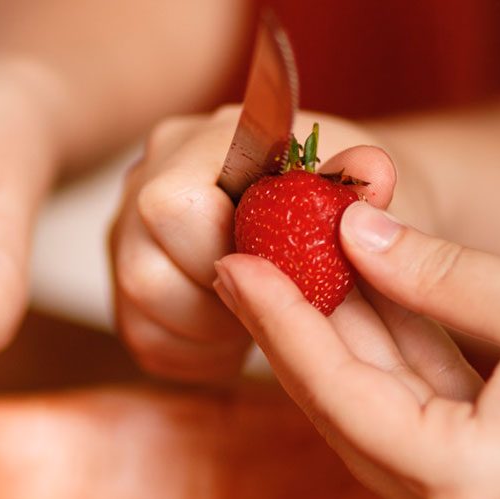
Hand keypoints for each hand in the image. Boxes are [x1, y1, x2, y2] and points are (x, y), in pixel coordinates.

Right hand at [109, 107, 404, 384]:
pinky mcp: (128, 284)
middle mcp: (148, 179)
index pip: (175, 207)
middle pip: (145, 273)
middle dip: (218, 307)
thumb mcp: (365, 193)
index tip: (282, 270)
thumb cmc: (347, 204)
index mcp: (202, 142)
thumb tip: (371, 171)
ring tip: (260, 319)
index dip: (225, 255)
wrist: (334, 217)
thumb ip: (363, 185)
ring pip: (140, 310)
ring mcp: (128, 232)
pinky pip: (147, 341)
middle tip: (275, 304)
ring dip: (208, 334)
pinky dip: (199, 354)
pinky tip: (240, 336)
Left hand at [213, 201, 499, 498]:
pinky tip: (353, 299)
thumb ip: (443, 277)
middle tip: (244, 260)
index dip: (278, 321)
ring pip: (370, 411)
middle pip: (339, 406)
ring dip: (334, 338)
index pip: (334, 390)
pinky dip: (383, 359)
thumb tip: (353, 232)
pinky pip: (409, 417)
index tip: (232, 264)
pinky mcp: (478, 493)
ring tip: (286, 268)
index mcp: (460, 482)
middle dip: (292, 327)